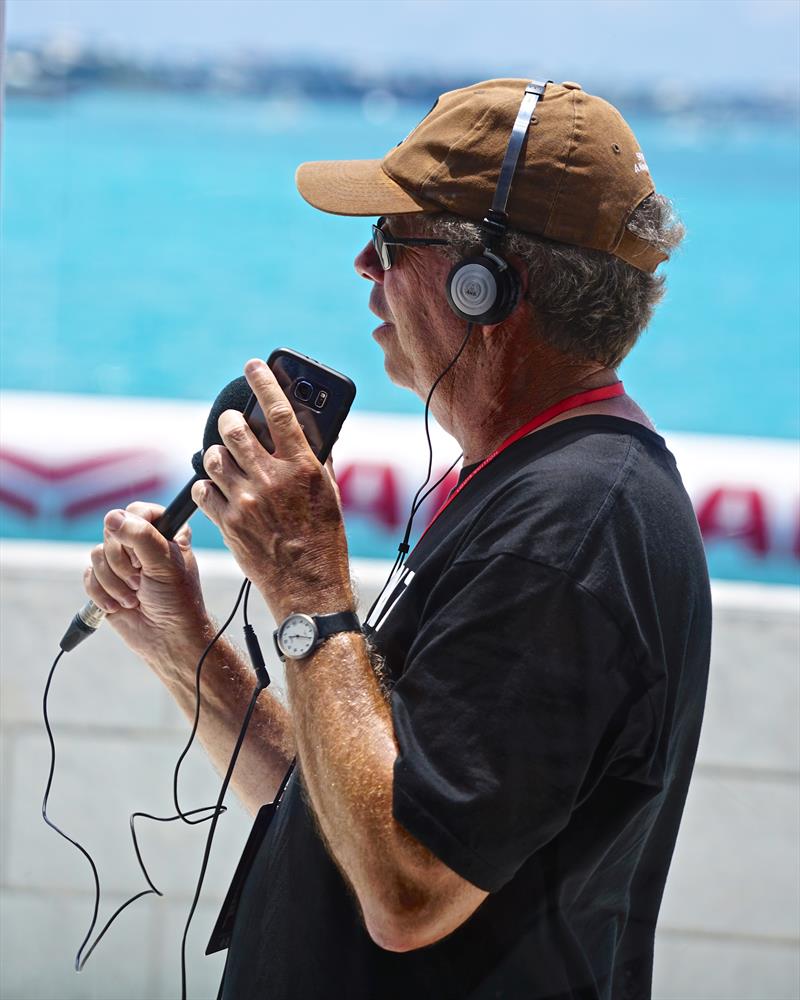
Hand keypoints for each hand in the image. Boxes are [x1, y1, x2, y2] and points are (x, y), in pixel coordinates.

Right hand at [83, 501, 210, 671]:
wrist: (166, 638)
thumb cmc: (176, 600)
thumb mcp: (164, 563)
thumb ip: (140, 536)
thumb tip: (112, 518)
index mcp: (164, 531)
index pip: (136, 511)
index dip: (135, 534)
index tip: (147, 557)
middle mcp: (140, 543)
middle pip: (110, 532)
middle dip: (123, 564)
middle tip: (142, 580)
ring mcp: (121, 562)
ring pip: (96, 554)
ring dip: (115, 582)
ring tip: (136, 597)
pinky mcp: (104, 581)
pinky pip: (88, 575)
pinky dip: (103, 594)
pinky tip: (121, 605)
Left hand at [192, 358, 353, 620]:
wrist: (308, 587)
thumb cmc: (325, 540)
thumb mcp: (329, 494)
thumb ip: (315, 460)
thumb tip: (307, 431)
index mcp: (303, 467)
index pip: (278, 410)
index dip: (263, 381)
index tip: (253, 365)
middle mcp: (272, 479)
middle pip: (235, 430)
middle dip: (231, 422)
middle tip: (234, 425)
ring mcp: (246, 501)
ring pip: (213, 458)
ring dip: (217, 454)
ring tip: (226, 461)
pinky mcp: (227, 522)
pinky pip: (202, 490)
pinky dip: (206, 486)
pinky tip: (219, 490)